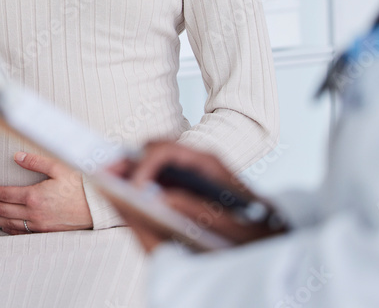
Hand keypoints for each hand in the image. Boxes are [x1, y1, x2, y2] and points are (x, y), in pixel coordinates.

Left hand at [0, 151, 91, 233]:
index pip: (5, 194)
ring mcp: (39, 225)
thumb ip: (35, 161)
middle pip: (3, 210)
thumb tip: (16, 156)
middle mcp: (34, 213)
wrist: (97, 208)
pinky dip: (8, 229)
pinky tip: (3, 226)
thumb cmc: (79, 185)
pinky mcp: (45, 233)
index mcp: (35, 195)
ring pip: (10, 223)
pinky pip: (22, 233)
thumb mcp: (59, 167)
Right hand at [109, 140, 284, 251]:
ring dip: (131, 170)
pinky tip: (129, 193)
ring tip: (109, 181)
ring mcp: (192, 171)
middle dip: (129, 162)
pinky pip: (159, 176)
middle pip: (154, 149)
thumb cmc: (257, 228)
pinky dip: (141, 182)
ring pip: (154, 161)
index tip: (132, 187)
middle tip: (105, 175)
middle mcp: (197, 162)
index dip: (144, 167)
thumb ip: (196, 212)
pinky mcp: (188, 183)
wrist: (273, 229)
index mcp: (208, 164)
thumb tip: (161, 200)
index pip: (166, 151)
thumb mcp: (231, 226)